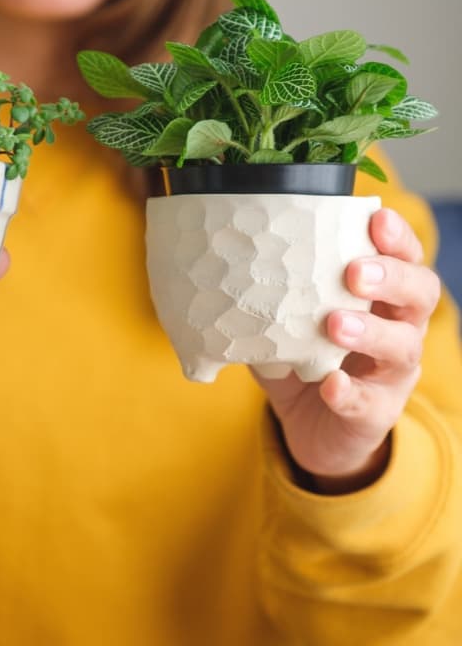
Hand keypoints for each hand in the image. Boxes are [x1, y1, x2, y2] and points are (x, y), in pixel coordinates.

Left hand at [256, 208, 440, 493]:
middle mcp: (399, 330)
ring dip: (370, 332)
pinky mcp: (375, 414)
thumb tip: (228, 261)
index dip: (397, 238)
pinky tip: (330, 383)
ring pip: (402, 348)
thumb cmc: (304, 359)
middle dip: (392, 278)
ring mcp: (392, 375)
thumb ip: (273, 294)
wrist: (312, 428)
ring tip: (335, 324)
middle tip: (355, 272)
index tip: (376, 219)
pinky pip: (368, 403)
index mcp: (381, 298)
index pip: (404, 259)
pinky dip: (349, 392)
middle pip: (420, 295)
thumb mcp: (289, 320)